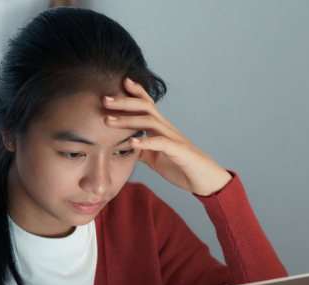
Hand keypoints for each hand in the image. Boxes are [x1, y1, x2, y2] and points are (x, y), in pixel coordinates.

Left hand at [103, 77, 232, 196]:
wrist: (205, 179)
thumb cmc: (180, 166)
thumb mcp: (154, 157)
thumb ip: (140, 149)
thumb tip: (123, 146)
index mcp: (160, 128)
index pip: (147, 104)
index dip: (135, 92)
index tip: (120, 82)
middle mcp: (166, 128)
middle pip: (145, 107)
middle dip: (124, 102)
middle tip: (104, 99)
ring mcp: (173, 138)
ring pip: (150, 122)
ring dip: (127, 120)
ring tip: (108, 121)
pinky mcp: (179, 152)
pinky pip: (161, 143)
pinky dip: (146, 142)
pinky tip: (132, 142)